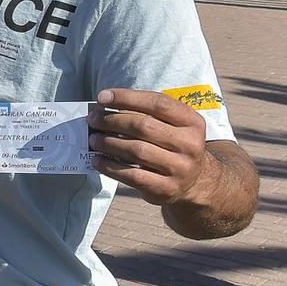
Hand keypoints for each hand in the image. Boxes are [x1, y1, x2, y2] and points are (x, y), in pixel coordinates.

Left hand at [88, 88, 211, 204]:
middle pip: (144, 126)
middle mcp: (190, 144)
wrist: (193, 182)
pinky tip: (97, 160)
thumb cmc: (172, 146)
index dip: (127, 98)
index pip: (158, 103)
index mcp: (192, 122)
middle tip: (93, 120)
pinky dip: (110, 166)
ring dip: (108, 143)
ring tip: (93, 139)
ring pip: (137, 151)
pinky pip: (132, 175)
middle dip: (112, 121)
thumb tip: (104, 108)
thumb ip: (145, 114)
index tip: (102, 97)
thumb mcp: (171, 126)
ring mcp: (180, 168)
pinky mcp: (166, 189)